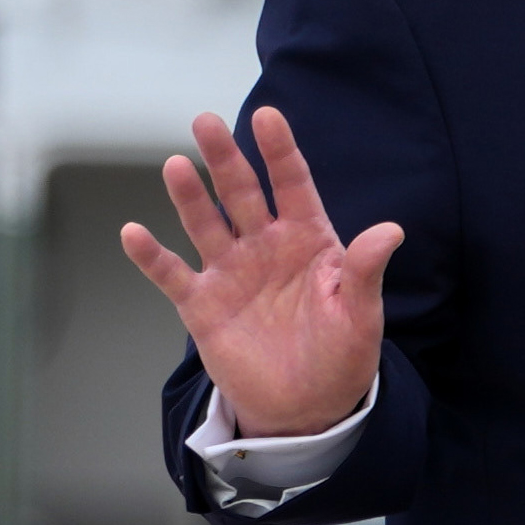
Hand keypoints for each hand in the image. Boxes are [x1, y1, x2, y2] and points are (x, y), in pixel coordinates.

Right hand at [120, 107, 402, 438]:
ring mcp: (231, 272)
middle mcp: (265, 246)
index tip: (266, 117)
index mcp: (308, 239)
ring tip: (176, 165)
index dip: (279, 151)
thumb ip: (364, 270)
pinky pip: (172, 275)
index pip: (293, 184)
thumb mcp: (360, 313)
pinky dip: (151, 256)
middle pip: (242, 193)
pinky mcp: (203, 305)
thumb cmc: (341, 355)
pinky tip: (133, 233)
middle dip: (225, 158)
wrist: (307, 408)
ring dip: (189, 195)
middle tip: (206, 121)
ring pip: (206, 223)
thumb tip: (391, 231)